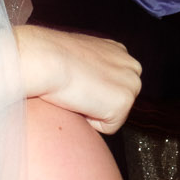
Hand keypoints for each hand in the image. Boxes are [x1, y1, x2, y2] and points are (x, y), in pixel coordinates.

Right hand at [13, 25, 141, 133]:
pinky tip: (80, 101)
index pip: (114, 84)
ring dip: (94, 111)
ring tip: (78, 92)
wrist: (47, 59)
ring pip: (114, 115)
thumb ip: (91, 66)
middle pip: (118, 101)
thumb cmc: (52, 57)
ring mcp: (131, 86)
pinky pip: (108, 128)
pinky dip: (92, 121)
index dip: (93, 90)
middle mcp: (132, 66)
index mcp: (120, 52)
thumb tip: (87, 80)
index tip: (77, 83)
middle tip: (76, 88)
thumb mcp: (78, 55)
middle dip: (97, 102)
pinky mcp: (123, 104)